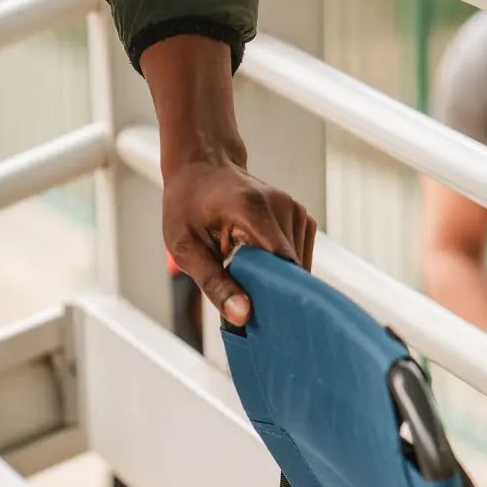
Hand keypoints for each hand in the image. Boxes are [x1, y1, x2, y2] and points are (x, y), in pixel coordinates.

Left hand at [163, 154, 315, 327]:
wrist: (201, 167)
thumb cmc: (188, 205)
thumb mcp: (185, 247)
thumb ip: (214, 283)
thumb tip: (244, 317)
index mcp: (253, 209)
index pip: (283, 265)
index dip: (277, 296)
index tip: (264, 320)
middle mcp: (282, 205)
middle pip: (292, 268)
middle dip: (273, 290)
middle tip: (244, 300)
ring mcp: (296, 209)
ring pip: (299, 266)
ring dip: (278, 279)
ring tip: (248, 275)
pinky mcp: (301, 216)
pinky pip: (300, 256)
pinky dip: (284, 268)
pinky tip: (261, 264)